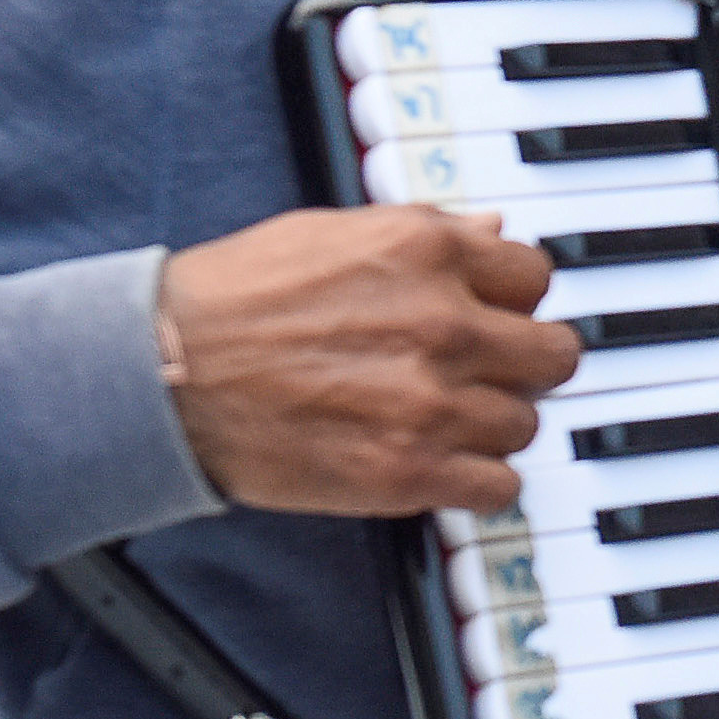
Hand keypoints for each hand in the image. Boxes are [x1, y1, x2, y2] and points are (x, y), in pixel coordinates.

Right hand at [157, 208, 576, 516]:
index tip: (495, 317)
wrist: (165, 372)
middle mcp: (443, 324)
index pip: (534, 277)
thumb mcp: (332, 232)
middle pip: (552, 355)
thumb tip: (492, 233)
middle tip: (489, 373)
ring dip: (493, 424)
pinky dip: (480, 482)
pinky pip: (500, 487)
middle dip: (524, 364)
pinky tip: (446, 465)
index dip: (514, 301)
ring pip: (525, 424)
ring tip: (443, 419)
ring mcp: (431, 403)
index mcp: (428, 251)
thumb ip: (425, 233)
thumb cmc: (233, 299)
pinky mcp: (408, 472)